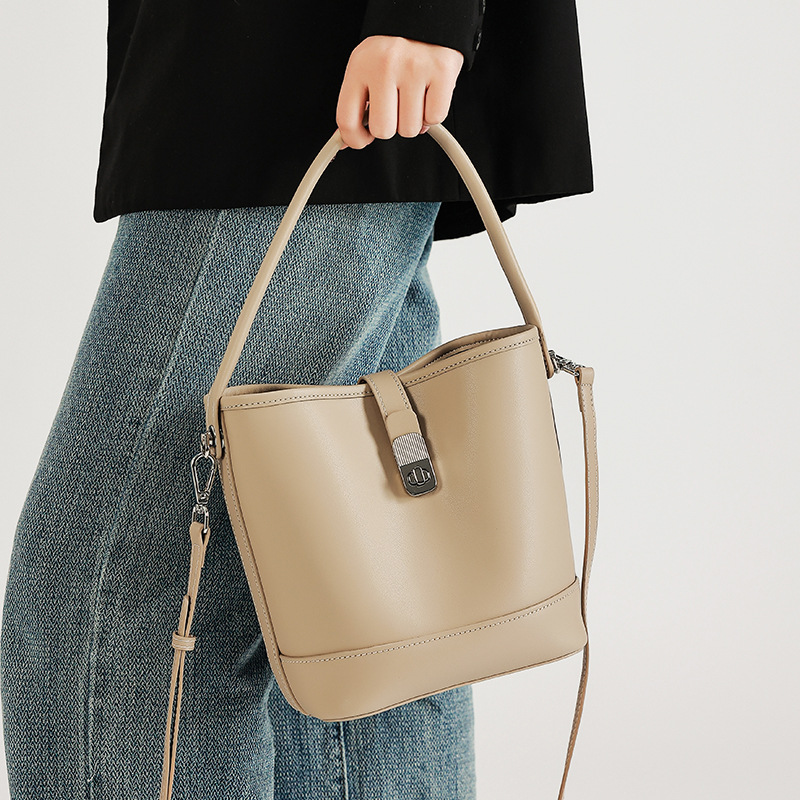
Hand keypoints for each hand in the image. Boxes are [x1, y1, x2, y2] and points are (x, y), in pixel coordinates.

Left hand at [336, 35, 463, 149]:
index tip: (362, 139)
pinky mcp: (441, 72)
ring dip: (413, 120)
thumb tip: (350, 140)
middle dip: (391, 126)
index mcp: (360, 65)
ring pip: (410, 129)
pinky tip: (428, 96)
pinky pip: (434, 117)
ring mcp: (414, 69)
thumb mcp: (367, 68)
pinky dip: (432, 114)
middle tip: (395, 108)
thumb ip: (356, 103)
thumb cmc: (396, 49)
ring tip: (413, 97)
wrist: (426, 18)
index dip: (355, 139)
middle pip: (383, 131)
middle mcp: (385, 65)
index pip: (347, 119)